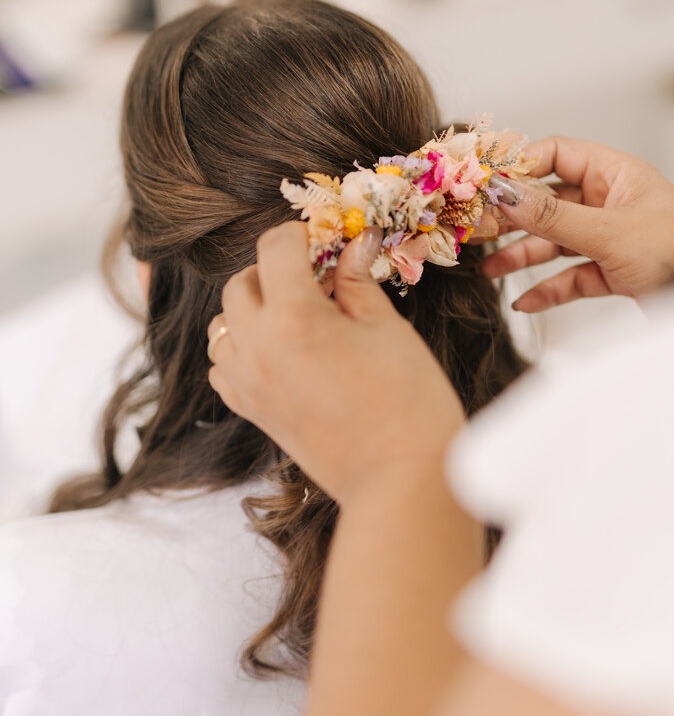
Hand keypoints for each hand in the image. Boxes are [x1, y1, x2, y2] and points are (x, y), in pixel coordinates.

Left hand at [207, 223, 464, 503]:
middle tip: (315, 277)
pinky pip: (223, 366)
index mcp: (294, 317)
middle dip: (273, 269)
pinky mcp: (251, 412)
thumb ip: (358, 283)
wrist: (399, 480)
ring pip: (223, 325)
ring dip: (252, 309)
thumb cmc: (408, 401)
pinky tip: (279, 352)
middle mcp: (257, 346)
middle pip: (240, 283)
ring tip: (295, 315)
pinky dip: (241, 350)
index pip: (274, 247)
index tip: (323, 240)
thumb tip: (353, 245)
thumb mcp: (387, 328)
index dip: (299, 235)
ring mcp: (247, 383)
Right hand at [481, 136, 673, 312]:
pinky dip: (548, 290)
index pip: (557, 155)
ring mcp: (612, 240)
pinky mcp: (615, 274)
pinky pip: (572, 278)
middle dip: (513, 217)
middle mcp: (611, 203)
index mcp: (616, 175)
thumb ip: (552, 216)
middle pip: (549, 203)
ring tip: (490, 270)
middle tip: (479, 229)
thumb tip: (503, 192)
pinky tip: (525, 302)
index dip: (520, 165)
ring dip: (522, 257)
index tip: (486, 181)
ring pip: (556, 243)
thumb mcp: (609, 232)